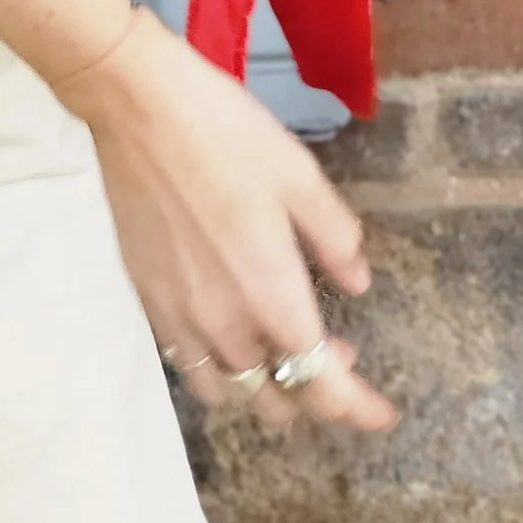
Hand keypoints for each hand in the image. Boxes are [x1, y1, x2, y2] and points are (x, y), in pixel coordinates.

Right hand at [65, 9, 397, 437]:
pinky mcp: (150, 303)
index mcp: (273, 296)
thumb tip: (356, 283)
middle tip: (338, 351)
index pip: (323, 385)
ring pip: (232, 394)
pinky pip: (192, 368)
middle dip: (318, 392)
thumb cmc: (225, 133)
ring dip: (267, 389)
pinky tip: (233, 332)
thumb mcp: (299, 174)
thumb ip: (334, 236)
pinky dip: (222, 372)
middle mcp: (227, 326)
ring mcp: (182, 320)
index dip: (358, 409)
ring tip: (284, 349)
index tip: (384, 414)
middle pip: (279, 401)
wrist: (138, 108)